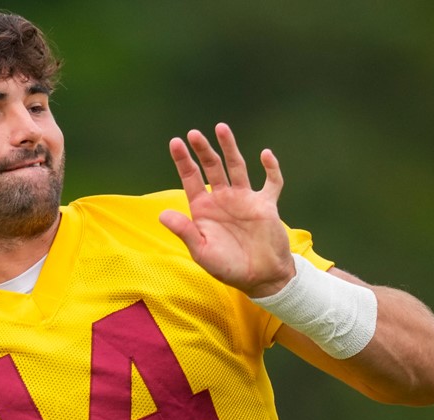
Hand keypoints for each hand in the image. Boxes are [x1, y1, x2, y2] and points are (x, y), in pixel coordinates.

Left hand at [159, 123, 293, 297]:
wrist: (262, 278)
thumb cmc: (228, 268)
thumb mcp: (202, 252)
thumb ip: (185, 231)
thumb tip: (162, 214)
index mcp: (203, 209)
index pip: (190, 179)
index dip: (183, 161)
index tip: (175, 142)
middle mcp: (222, 199)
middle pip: (211, 167)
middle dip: (203, 150)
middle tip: (194, 134)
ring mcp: (245, 199)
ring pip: (236, 167)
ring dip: (230, 148)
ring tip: (221, 128)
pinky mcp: (266, 204)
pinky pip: (271, 182)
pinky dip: (270, 168)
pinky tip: (265, 155)